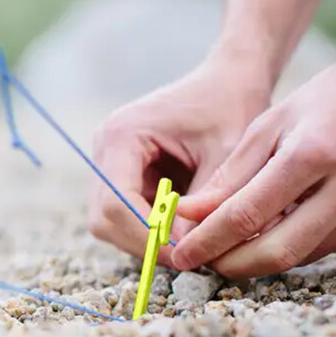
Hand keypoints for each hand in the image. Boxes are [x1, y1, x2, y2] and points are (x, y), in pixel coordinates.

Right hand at [89, 58, 271, 265]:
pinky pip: (126, 216)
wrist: (229, 79)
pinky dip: (152, 229)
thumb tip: (187, 253)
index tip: (185, 254)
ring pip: (111, 223)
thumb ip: (204, 203)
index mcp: (122, 134)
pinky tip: (184, 229)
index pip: (115, 202)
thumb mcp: (226, 155)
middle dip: (144, 243)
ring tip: (190, 243)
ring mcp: (110, 162)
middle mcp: (105, 148)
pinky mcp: (122, 174)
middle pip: (104, 218)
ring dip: (146, 239)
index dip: (145, 235)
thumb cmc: (231, 106)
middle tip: (189, 257)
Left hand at [171, 12, 335, 278]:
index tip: (180, 255)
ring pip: (302, 256)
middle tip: (202, 262)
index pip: (248, 214)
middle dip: (232, 264)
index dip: (208, 241)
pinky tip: (286, 222)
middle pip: (277, 251)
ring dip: (261, 255)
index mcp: (314, 153)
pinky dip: (297, 242)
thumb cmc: (333, 98)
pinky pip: (327, 248)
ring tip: (234, 242)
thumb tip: (189, 215)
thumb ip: (230, 174)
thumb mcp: (272, 123)